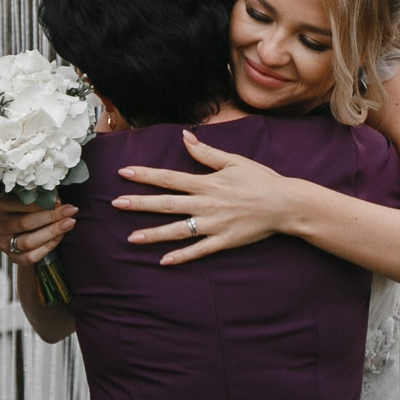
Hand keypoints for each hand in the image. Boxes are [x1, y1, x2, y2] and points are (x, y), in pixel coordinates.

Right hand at [0, 195, 73, 266]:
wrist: (20, 231)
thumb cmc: (26, 209)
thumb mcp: (27, 199)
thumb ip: (39, 197)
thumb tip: (57, 201)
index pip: (18, 204)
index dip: (40, 203)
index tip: (59, 201)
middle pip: (24, 223)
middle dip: (50, 217)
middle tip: (70, 211)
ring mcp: (4, 244)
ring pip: (27, 242)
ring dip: (51, 232)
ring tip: (69, 223)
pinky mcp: (12, 258)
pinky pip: (30, 257)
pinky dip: (48, 247)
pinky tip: (60, 236)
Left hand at [112, 130, 296, 263]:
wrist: (285, 204)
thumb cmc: (261, 180)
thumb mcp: (234, 161)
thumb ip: (206, 153)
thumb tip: (184, 138)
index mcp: (207, 183)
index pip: (169, 178)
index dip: (145, 175)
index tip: (123, 173)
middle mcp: (206, 204)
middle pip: (166, 204)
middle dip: (139, 204)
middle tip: (115, 204)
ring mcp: (213, 225)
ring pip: (178, 230)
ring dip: (153, 234)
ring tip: (131, 238)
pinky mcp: (223, 241)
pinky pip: (198, 251)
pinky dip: (181, 256)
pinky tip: (163, 261)